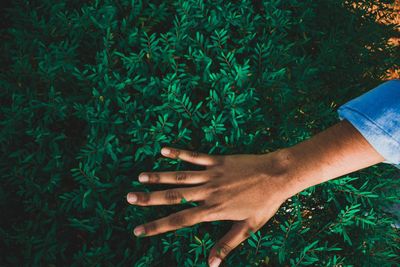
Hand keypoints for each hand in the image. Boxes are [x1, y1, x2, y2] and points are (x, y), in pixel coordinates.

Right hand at [127, 146, 293, 266]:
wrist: (278, 175)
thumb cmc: (265, 203)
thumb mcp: (249, 227)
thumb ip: (228, 244)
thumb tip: (211, 264)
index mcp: (214, 210)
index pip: (179, 220)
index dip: (157, 226)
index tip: (138, 229)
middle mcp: (208, 192)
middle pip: (173, 196)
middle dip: (149, 198)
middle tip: (129, 198)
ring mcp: (212, 174)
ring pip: (180, 176)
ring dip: (159, 176)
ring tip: (140, 177)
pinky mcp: (217, 160)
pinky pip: (195, 156)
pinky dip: (179, 153)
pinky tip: (164, 150)